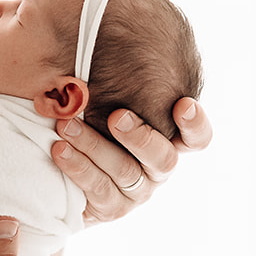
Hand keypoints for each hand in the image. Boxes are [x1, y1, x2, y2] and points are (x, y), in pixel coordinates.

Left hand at [52, 96, 212, 223]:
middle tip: (117, 116)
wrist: (60, 172)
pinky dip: (77, 166)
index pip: (196, 138)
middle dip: (140, 136)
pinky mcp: (113, 208)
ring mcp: (137, 191)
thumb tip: (103, 46)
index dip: (195, 124)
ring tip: (66, 126)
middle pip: (164, 158)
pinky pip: (99, 188)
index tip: (182, 104)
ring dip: (93, 144)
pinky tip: (58, 150)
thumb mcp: (102, 100)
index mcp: (168, 140)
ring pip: (125, 170)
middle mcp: (158, 169)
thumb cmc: (88, 120)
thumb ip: (114, 84)